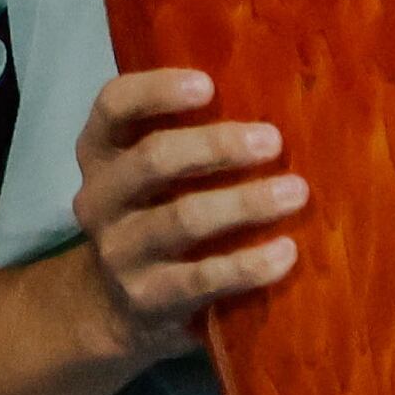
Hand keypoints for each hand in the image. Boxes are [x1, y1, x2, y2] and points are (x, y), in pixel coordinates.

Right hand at [64, 69, 301, 363]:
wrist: (116, 309)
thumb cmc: (155, 215)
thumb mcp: (151, 174)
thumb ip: (187, 135)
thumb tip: (275, 94)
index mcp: (100, 153)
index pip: (113, 106)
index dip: (157, 91)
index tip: (209, 86)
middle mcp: (100, 198)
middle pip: (153, 159)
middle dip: (216, 146)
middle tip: (273, 140)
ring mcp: (120, 252)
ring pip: (182, 218)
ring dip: (245, 202)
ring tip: (295, 191)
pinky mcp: (148, 299)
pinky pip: (203, 278)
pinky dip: (249, 264)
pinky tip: (286, 251)